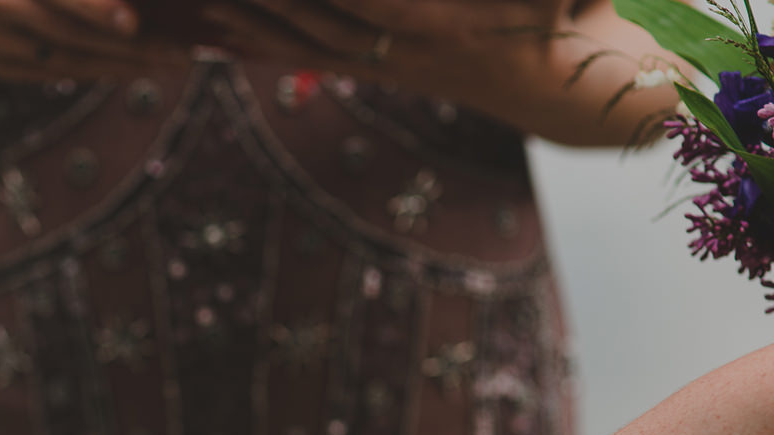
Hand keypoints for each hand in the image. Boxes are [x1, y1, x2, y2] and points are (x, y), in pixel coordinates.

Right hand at [0, 0, 189, 80]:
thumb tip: (115, 0)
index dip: (92, 8)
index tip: (135, 21)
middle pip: (65, 33)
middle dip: (127, 47)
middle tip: (181, 51)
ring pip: (60, 59)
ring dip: (118, 65)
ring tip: (168, 63)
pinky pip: (47, 71)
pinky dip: (90, 70)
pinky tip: (127, 68)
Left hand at [200, 0, 561, 93]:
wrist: (565, 86)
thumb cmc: (567, 16)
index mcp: (446, 27)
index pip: (375, 5)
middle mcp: (409, 51)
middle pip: (322, 21)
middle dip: (274, 1)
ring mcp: (390, 63)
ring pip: (307, 42)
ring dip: (254, 21)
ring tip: (207, 5)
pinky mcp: (379, 68)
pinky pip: (309, 56)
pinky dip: (263, 42)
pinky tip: (223, 29)